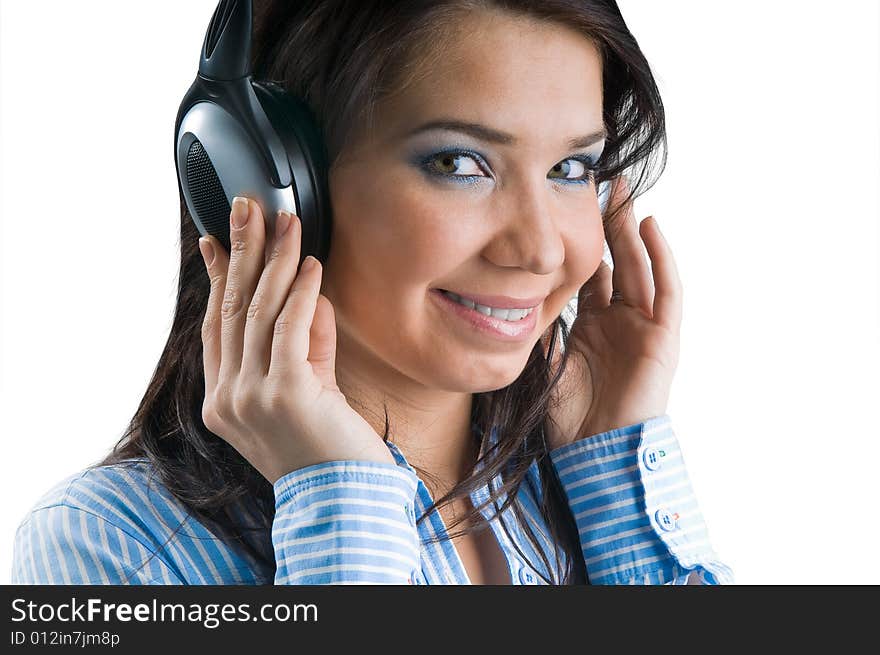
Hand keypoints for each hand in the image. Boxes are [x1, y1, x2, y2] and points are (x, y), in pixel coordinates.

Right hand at [197, 196, 394, 483]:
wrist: (345, 504)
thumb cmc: (330, 450)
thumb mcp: (310, 390)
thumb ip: (306, 344)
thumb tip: (307, 291)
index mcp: (223, 401)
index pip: (216, 326)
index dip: (217, 278)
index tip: (216, 240)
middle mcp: (227, 399)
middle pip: (231, 308)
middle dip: (241, 250)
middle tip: (248, 206)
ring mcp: (251, 398)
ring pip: (258, 312)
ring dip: (274, 260)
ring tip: (286, 221)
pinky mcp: (285, 393)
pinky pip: (290, 328)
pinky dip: (300, 292)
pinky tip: (310, 263)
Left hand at [545, 176, 681, 449]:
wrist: (594, 455)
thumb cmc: (567, 418)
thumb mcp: (542, 360)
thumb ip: (537, 325)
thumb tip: (509, 291)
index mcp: (590, 325)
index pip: (589, 272)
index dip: (580, 241)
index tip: (564, 206)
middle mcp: (618, 321)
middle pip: (616, 261)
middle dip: (609, 223)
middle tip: (600, 182)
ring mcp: (642, 327)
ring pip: (639, 267)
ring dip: (632, 229)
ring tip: (622, 190)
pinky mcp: (663, 338)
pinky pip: (666, 291)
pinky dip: (661, 259)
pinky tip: (649, 226)